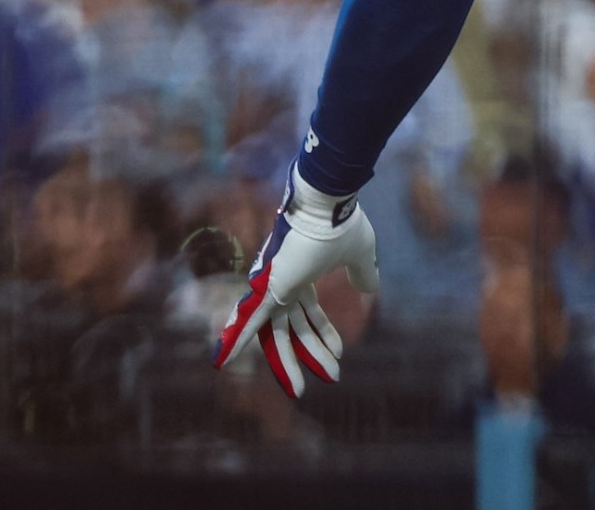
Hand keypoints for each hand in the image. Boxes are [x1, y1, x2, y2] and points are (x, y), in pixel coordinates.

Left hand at [214, 167, 378, 399]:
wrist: (327, 202)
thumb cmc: (342, 223)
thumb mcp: (360, 255)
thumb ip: (363, 274)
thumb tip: (371, 290)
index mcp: (304, 275)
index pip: (310, 314)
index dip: (324, 336)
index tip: (339, 356)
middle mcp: (286, 282)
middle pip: (295, 329)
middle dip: (310, 356)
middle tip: (329, 379)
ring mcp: (275, 286)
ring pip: (278, 334)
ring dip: (287, 363)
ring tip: (298, 391)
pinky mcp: (268, 288)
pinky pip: (249, 320)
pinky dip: (235, 340)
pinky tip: (222, 361)